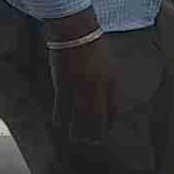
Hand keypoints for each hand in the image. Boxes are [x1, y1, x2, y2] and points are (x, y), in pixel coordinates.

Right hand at [46, 10, 120, 144]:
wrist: (75, 31)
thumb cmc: (92, 43)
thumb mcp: (108, 62)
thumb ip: (107, 80)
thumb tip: (104, 98)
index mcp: (112, 80)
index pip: (115, 107)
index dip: (111, 120)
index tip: (107, 128)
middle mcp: (98, 87)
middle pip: (97, 116)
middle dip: (96, 132)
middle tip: (93, 143)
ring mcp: (80, 87)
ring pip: (79, 115)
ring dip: (78, 130)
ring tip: (77, 140)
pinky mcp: (63, 84)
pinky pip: (62, 106)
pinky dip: (60, 117)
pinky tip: (59, 124)